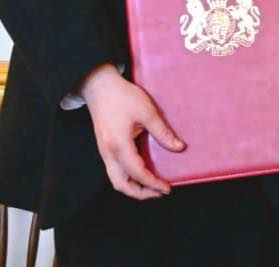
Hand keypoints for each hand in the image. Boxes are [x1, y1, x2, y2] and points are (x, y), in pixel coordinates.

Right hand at [78, 63, 182, 199]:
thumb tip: (179, 148)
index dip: (153, 183)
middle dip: (140, 192)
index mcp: (118, 145)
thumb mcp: (147, 112)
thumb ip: (163, 132)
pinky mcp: (104, 147)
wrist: (99, 86)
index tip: (166, 189)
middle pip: (121, 184)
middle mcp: (108, 153)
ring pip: (115, 179)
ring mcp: (104, 151)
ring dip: (133, 186)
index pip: (137, 172)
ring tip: (152, 185)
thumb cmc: (122, 96)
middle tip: (159, 192)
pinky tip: (141, 172)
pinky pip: (114, 170)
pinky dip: (128, 177)